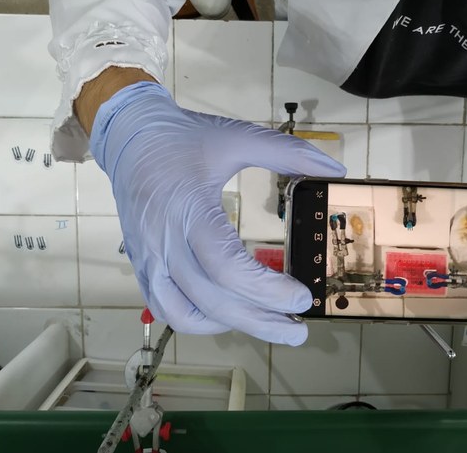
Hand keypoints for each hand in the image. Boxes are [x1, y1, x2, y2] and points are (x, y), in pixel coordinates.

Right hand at [90, 81, 345, 344]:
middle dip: (261, 322)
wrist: (130, 136)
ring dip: (229, 326)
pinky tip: (227, 314)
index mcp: (189, 209)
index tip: (303, 297)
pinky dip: (198, 320)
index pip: (228, 267)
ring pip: (185, 314)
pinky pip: (166, 308)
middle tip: (299, 330)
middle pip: (212, 301)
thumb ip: (288, 153)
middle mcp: (164, 241)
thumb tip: (336, 169)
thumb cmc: (185, 137)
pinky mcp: (140, 264)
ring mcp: (148, 257)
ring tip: (267, 325)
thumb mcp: (238, 137)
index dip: (268, 291)